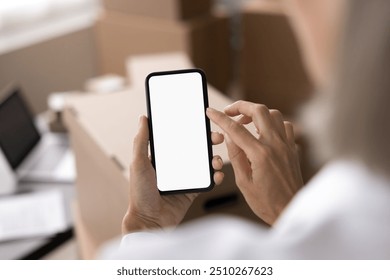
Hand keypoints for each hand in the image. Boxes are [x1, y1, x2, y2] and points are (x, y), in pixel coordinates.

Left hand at [122, 115, 224, 233]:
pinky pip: (208, 180)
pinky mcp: (193, 190)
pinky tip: (218, 175)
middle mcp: (176, 165)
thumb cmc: (139, 193)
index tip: (203, 121)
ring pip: (205, 162)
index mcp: (163, 156)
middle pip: (196, 148)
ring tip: (217, 161)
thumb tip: (143, 118)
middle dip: (209, 141)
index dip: (192, 129)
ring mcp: (186, 177)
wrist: (150, 221)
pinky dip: (216, 176)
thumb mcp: (139, 163)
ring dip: (215, 158)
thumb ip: (141, 141)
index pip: (180, 137)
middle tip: (217, 137)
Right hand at [206, 101, 302, 224]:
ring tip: (245, 122)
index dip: (220, 118)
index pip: (236, 129)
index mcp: (260, 154)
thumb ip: (236, 156)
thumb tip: (230, 137)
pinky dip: (272, 123)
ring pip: (274, 114)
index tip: (211, 112)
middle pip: (259, 111)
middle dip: (241, 106)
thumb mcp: (243, 182)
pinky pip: (285, 126)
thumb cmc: (267, 203)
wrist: (291, 211)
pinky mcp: (293, 149)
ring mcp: (286, 145)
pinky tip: (263, 132)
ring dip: (257, 113)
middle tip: (229, 112)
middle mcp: (276, 145)